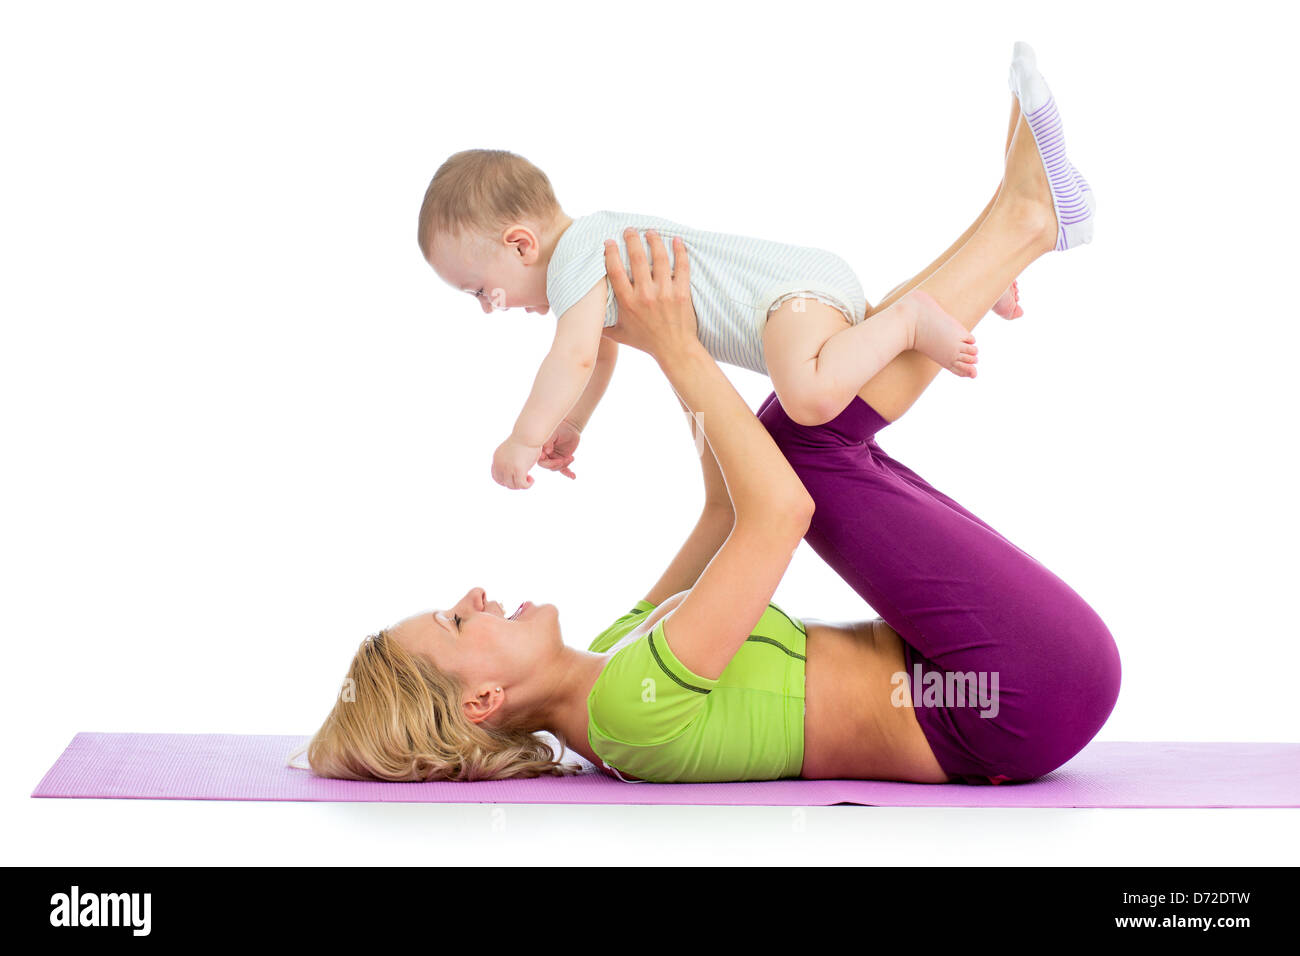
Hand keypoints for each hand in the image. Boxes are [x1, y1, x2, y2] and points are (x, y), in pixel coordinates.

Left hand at [491, 435, 541, 489]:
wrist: (528, 434)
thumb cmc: (525, 439)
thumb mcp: (512, 450)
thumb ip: (510, 459)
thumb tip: (516, 468)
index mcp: (496, 458)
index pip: (496, 476)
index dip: (505, 480)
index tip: (515, 478)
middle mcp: (499, 464)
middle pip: (503, 482)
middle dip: (514, 483)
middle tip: (524, 478)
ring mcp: (507, 467)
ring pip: (512, 485)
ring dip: (521, 484)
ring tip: (529, 478)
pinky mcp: (518, 470)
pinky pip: (522, 485)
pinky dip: (527, 485)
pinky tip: (532, 479)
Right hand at [537, 418, 580, 479]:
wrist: (571, 428)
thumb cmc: (561, 428)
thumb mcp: (553, 433)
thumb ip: (548, 442)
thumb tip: (547, 452)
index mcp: (541, 449)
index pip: (540, 459)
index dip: (546, 461)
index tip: (553, 457)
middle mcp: (546, 455)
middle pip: (547, 465)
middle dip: (555, 465)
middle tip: (563, 460)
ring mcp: (554, 458)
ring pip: (556, 468)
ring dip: (564, 465)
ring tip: (571, 458)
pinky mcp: (562, 460)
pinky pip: (564, 469)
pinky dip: (568, 473)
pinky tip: (573, 476)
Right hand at [601, 228, 698, 362]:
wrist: (675, 350)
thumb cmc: (647, 342)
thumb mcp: (621, 335)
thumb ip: (604, 326)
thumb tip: (587, 322)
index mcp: (628, 303)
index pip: (616, 271)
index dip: (611, 253)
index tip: (609, 242)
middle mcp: (645, 295)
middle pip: (637, 259)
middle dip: (632, 240)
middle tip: (630, 230)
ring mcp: (665, 292)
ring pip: (659, 259)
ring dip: (654, 241)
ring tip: (650, 232)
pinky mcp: (681, 292)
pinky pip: (682, 267)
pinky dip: (679, 251)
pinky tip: (676, 240)